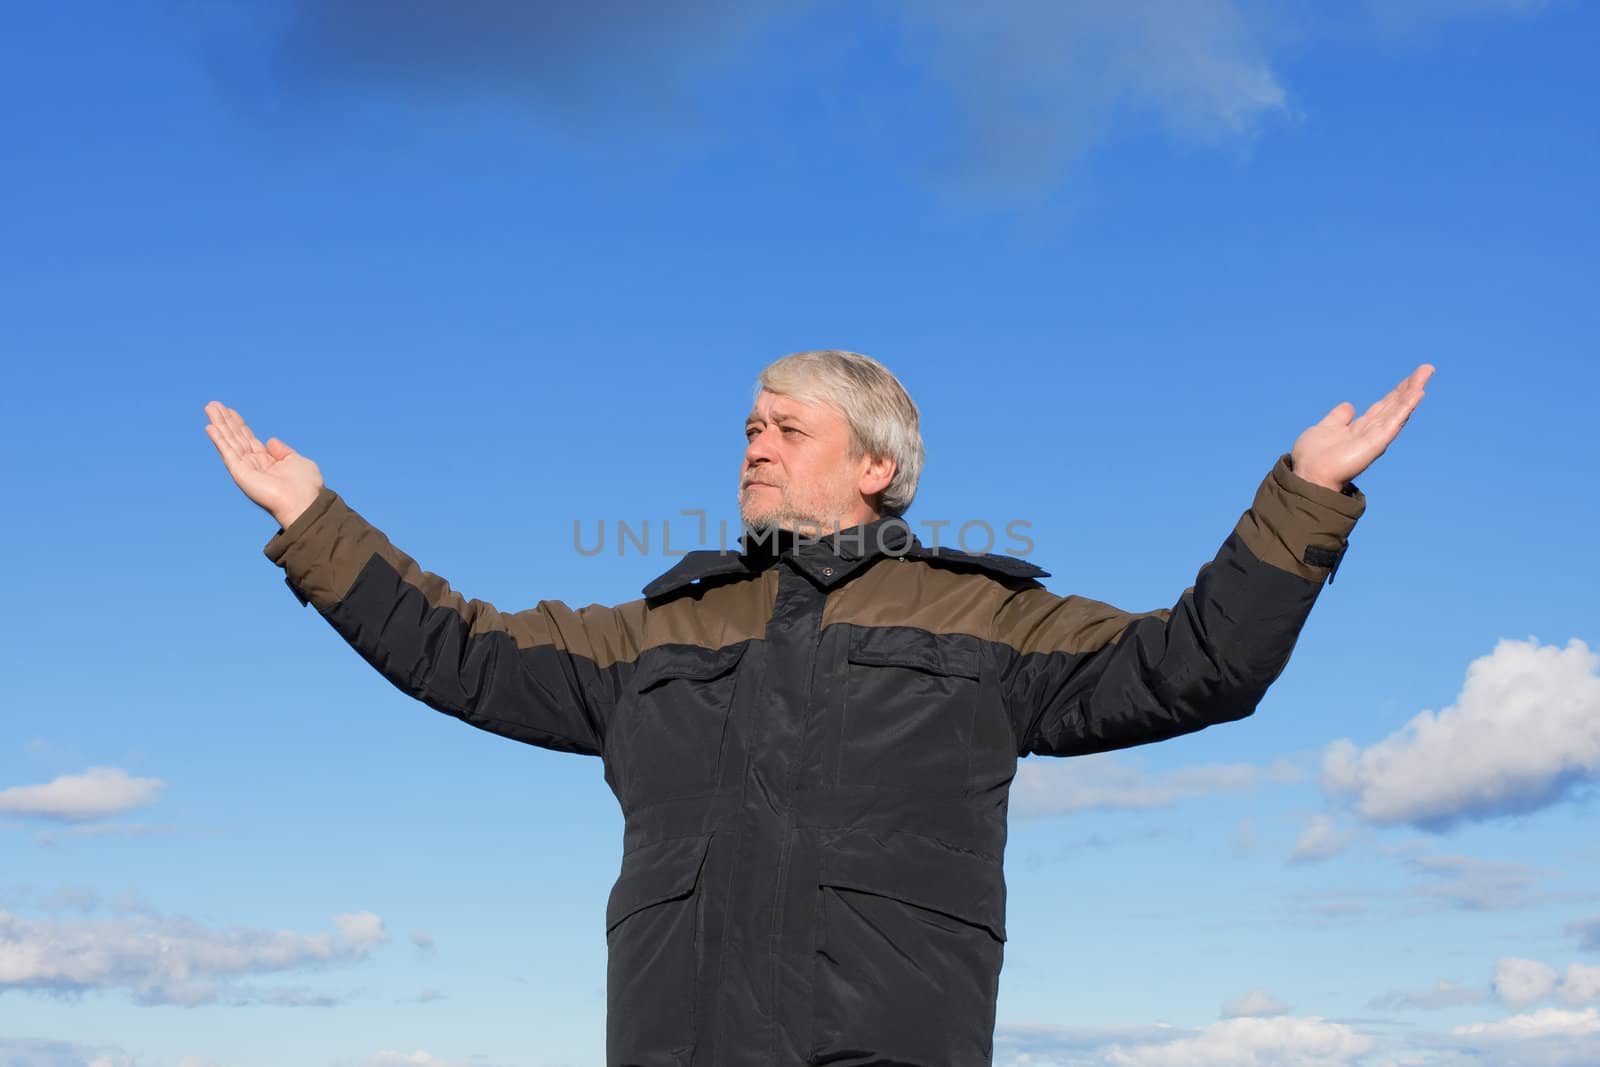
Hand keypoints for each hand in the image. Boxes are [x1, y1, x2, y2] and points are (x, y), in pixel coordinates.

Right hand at [203, 401, 323, 528]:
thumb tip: (269, 441)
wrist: (304, 501)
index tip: (230, 411)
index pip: (248, 439)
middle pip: (236, 438)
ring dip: (219, 425)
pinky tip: (211, 427)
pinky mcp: (240, 473)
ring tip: (209, 408)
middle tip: (213, 405)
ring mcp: (246, 468)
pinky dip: (219, 440)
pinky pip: (227, 453)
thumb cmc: (305, 485)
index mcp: (268, 462)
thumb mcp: (296, 461)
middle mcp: (254, 464)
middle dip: (225, 421)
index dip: (239, 425)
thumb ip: (282, 451)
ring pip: (229, 442)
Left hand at [1290, 364, 1433, 490]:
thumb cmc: (1312, 457)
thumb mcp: (1325, 428)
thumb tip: (1349, 406)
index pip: (1383, 406)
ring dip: (1413, 391)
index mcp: (1359, 428)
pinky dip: (1406, 407)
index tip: (1411, 377)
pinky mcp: (1377, 443)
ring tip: (1426, 373)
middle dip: (1410, 386)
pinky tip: (1417, 392)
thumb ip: (1338, 418)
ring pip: (1398, 409)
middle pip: (1394, 404)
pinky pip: (1394, 421)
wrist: (1308, 474)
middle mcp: (1371, 432)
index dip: (1396, 392)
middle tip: (1427, 369)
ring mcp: (1376, 437)